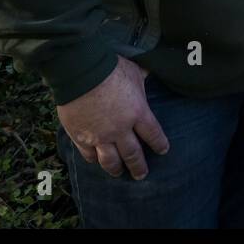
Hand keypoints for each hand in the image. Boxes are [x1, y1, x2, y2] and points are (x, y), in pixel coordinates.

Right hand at [56, 55, 168, 179]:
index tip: (163, 150)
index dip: (160, 144)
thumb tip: (150, 71)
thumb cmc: (111, 68)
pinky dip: (93, 159)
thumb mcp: (135, 71)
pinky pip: (89, 154)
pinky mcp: (81, 137)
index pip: (154, 135)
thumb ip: (143, 78)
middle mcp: (121, 129)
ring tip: (119, 173)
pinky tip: (96, 160)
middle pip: (133, 154)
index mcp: (138, 113)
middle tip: (142, 174)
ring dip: (116, 169)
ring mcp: (100, 136)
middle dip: (139, 166)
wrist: (81, 72)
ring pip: (110, 160)